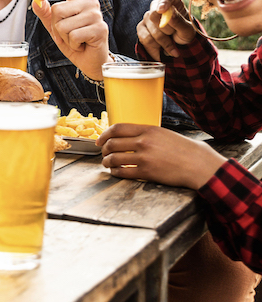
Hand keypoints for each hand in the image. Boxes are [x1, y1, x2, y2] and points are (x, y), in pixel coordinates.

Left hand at [32, 0, 110, 79]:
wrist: (89, 60)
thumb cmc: (73, 41)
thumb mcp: (54, 26)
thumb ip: (45, 13)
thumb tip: (36, 2)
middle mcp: (90, 3)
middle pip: (57, 9)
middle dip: (55, 27)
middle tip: (67, 35)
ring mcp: (97, 15)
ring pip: (63, 25)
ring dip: (64, 38)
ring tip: (75, 41)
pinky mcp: (100, 29)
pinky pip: (73, 36)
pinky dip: (72, 45)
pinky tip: (82, 45)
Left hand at [98, 123, 225, 189]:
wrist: (200, 165)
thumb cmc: (187, 150)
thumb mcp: (166, 134)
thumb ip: (148, 134)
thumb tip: (132, 137)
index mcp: (149, 130)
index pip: (118, 128)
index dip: (105, 134)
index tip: (100, 140)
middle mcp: (144, 142)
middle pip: (112, 143)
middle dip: (104, 150)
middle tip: (104, 154)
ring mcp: (144, 157)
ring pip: (114, 158)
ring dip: (107, 162)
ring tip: (108, 164)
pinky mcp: (147, 172)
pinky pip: (123, 172)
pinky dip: (115, 172)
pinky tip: (116, 172)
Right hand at [136, 0, 196, 60]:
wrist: (179, 45)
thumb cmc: (185, 33)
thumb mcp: (188, 30)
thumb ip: (180, 21)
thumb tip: (169, 14)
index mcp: (172, 2)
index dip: (164, 2)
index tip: (162, 10)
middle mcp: (157, 7)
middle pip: (154, 15)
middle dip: (165, 29)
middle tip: (174, 35)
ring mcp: (147, 18)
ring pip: (151, 30)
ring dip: (163, 42)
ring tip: (171, 46)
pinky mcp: (141, 29)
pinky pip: (145, 39)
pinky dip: (155, 47)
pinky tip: (162, 50)